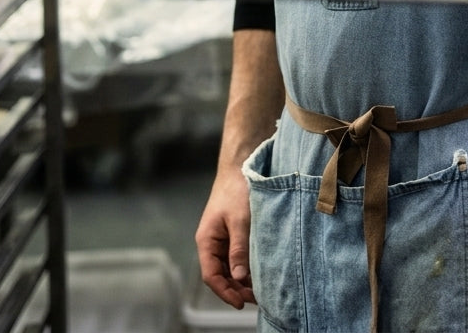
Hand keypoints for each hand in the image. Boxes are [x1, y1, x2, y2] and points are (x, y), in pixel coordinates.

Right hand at [196, 161, 255, 308]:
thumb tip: (240, 277)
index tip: (240, 303)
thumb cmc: (237, 189)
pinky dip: (247, 267)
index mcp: (206, 240)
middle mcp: (212, 243)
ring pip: (230, 268)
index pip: (211, 275)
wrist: (241, 165)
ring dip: (242, 280)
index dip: (224, 292)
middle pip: (221, 275)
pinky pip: (237, 257)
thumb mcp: (240, 220)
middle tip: (257, 298)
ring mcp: (223, 239)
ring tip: (260, 290)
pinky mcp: (234, 234)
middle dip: (236, 289)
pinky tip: (259, 272)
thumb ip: (239, 248)